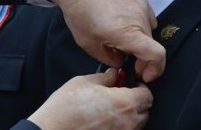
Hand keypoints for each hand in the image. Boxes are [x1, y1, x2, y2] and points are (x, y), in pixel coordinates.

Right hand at [28, 70, 152, 129]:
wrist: (53, 129)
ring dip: (129, 116)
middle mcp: (127, 122)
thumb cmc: (66, 107)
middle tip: (121, 96)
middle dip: (136, 102)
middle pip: (145, 112)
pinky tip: (105, 121)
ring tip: (111, 109)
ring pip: (136, 125)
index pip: (147, 95)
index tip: (131, 85)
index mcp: (124, 102)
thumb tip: (113, 75)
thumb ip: (105, 78)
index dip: (140, 88)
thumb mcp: (85, 82)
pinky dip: (120, 127)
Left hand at [40, 0, 164, 82]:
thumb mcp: (88, 44)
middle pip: (150, 44)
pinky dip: (138, 23)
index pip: (157, 55)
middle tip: (121, 54)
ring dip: (138, 38)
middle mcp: (140, 18)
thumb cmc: (78, 12)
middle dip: (140, 55)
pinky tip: (119, 20)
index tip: (143, 74)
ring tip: (117, 35)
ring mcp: (142, 4)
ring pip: (149, 29)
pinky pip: (146, 15)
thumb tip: (123, 59)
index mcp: (128, 32)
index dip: (155, 70)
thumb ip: (110, 58)